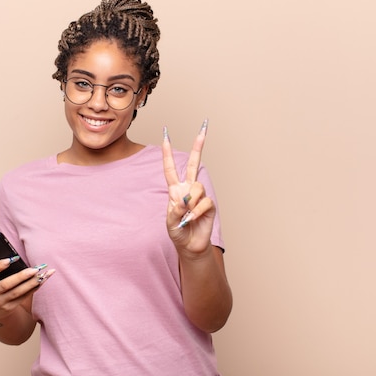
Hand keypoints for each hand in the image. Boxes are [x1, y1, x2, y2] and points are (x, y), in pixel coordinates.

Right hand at [0, 259, 53, 321]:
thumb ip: (3, 270)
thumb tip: (20, 259)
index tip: (10, 259)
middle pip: (6, 284)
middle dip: (22, 276)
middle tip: (35, 269)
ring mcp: (0, 301)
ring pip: (17, 292)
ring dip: (31, 283)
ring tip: (42, 275)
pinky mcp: (10, 307)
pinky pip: (24, 297)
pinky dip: (34, 288)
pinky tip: (42, 280)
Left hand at [162, 119, 215, 255]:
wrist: (189, 245)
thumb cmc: (177, 231)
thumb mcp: (169, 221)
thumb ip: (175, 209)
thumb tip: (185, 199)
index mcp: (175, 190)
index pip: (170, 168)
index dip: (167, 153)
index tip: (166, 136)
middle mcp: (188, 189)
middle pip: (193, 164)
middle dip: (198, 147)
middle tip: (203, 129)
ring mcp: (199, 196)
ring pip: (197, 187)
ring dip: (191, 202)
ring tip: (187, 215)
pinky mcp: (209, 205)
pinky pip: (204, 202)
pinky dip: (197, 211)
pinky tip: (193, 219)